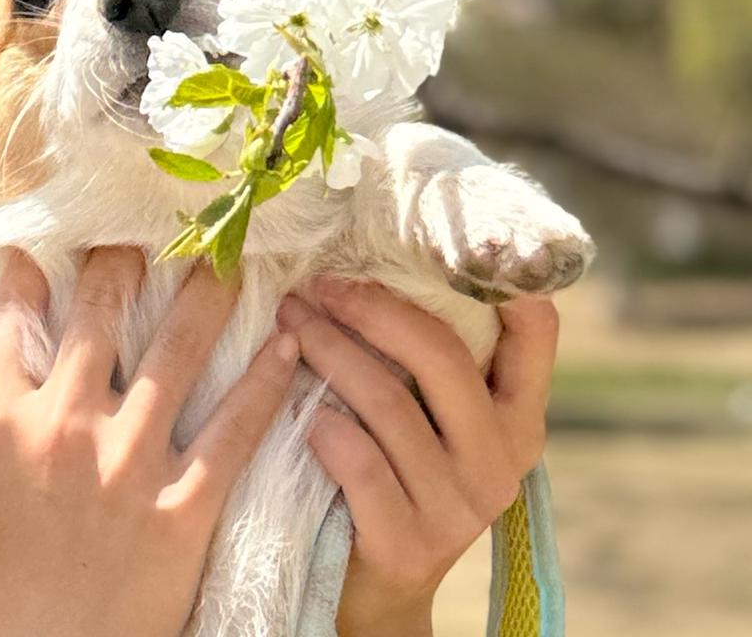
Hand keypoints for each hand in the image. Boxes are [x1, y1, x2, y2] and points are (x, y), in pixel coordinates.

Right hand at [0, 247, 298, 636]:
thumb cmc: (1, 577)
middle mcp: (63, 425)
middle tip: (159, 220)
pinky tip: (289, 343)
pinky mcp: (183, 507)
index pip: (15, 310)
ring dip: (209, 290)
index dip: (41, 260)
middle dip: (130, 250)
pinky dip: (267, 380)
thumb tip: (6, 323)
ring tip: (232, 254)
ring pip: (178, 346)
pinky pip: (235, 428)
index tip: (71, 228)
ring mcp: (127, 462)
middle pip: (101, 306)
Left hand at [277, 282, 557, 636]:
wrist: (374, 588)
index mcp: (518, 417)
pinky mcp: (410, 544)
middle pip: (439, 354)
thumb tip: (374, 262)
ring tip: (289, 323)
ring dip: (327, 352)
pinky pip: (360, 465)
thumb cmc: (395, 472)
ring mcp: (460, 506)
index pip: (535, 333)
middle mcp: (501, 458)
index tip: (456, 236)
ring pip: (387, 402)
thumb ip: (429, 361)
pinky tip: (302, 413)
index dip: (506, 280)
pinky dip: (325, 429)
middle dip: (368, 308)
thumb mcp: (431, 418)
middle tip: (316, 284)